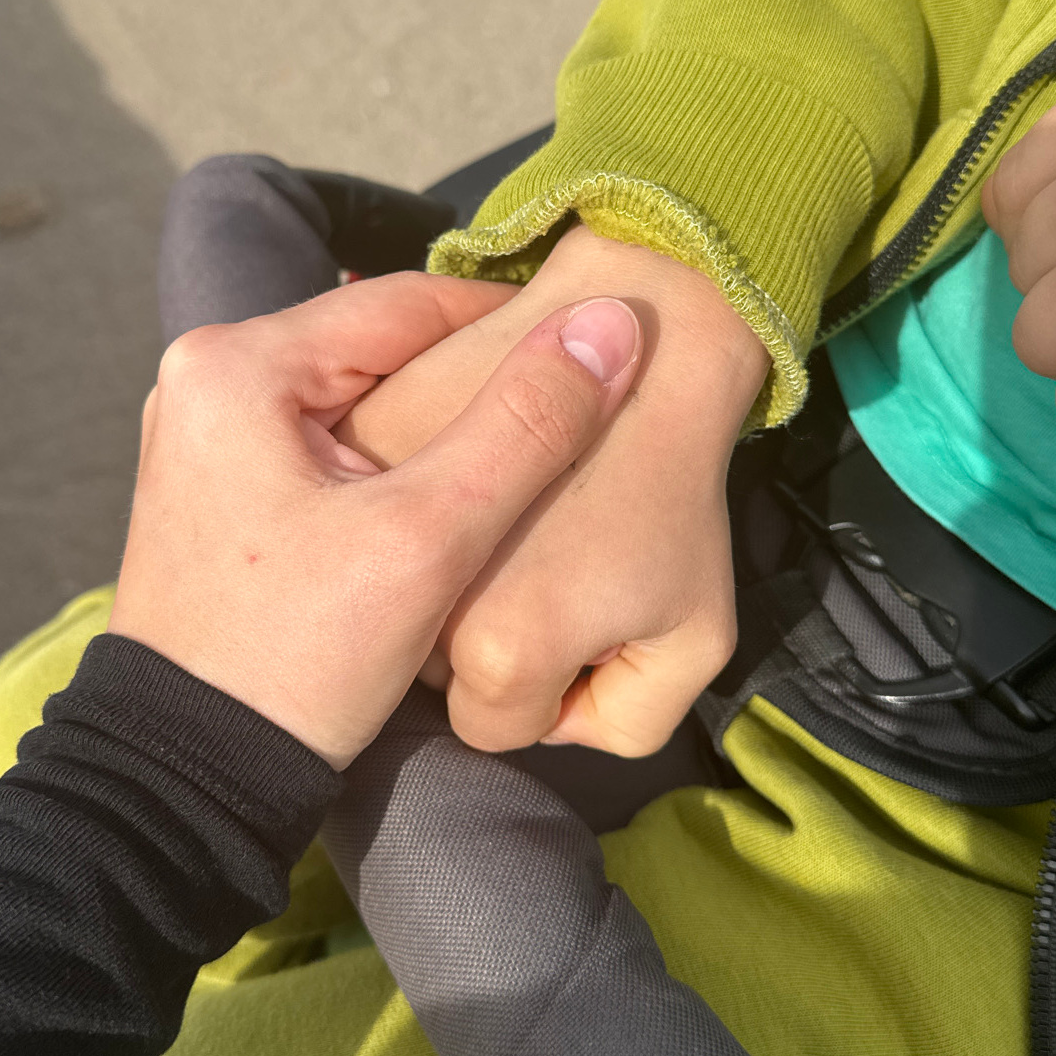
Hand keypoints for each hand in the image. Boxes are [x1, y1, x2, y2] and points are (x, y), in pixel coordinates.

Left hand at [108, 272, 642, 767]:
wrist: (190, 778)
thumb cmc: (300, 659)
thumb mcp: (428, 541)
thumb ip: (524, 428)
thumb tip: (613, 324)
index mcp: (238, 363)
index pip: (409, 302)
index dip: (514, 326)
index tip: (598, 356)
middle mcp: (206, 374)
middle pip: (382, 350)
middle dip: (473, 381)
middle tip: (570, 416)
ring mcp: (204, 430)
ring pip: (361, 398)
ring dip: (436, 424)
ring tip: (523, 459)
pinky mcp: (216, 484)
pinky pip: (327, 442)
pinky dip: (390, 462)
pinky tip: (448, 502)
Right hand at [335, 225, 768, 755]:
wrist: (643, 330)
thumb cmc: (676, 489)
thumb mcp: (696, 635)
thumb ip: (629, 719)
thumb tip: (556, 721)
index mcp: (501, 652)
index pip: (492, 725)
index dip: (541, 686)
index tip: (573, 622)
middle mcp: (422, 594)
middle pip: (432, 663)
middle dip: (481, 633)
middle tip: (543, 566)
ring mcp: (380, 514)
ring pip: (393, 587)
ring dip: (438, 572)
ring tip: (507, 519)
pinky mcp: (359, 445)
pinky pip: (367, 508)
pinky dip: (405, 499)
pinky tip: (460, 470)